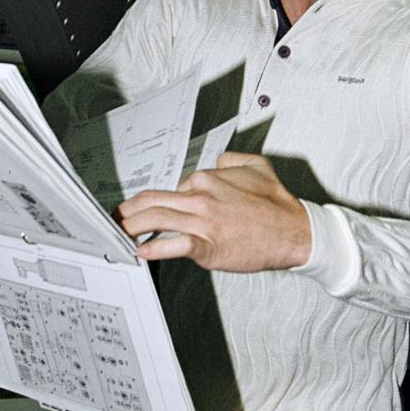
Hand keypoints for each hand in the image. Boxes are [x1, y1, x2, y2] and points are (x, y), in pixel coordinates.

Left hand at [118, 152, 311, 272]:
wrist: (295, 232)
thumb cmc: (277, 205)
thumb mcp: (256, 166)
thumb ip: (232, 159)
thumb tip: (218, 161)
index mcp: (208, 178)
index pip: (170, 189)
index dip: (154, 202)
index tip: (144, 210)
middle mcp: (201, 196)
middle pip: (152, 201)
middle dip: (127, 211)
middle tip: (114, 218)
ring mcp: (203, 221)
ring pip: (156, 219)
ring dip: (131, 227)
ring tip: (118, 234)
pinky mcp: (208, 245)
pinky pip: (173, 245)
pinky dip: (154, 248)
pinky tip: (142, 251)